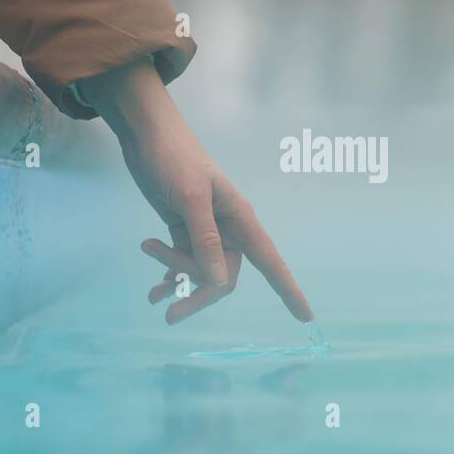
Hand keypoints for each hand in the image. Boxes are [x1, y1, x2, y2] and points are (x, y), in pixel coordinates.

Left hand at [78, 58, 313, 325]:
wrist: (146, 135)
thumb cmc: (173, 159)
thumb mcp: (189, 197)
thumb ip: (204, 238)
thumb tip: (218, 279)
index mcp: (240, 218)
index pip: (271, 261)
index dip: (289, 289)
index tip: (306, 317)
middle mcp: (228, 228)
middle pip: (224, 277)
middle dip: (199, 294)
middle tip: (168, 313)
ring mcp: (206, 230)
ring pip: (201, 272)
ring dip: (178, 282)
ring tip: (152, 294)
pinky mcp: (185, 228)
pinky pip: (185, 262)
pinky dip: (171, 275)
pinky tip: (156, 288)